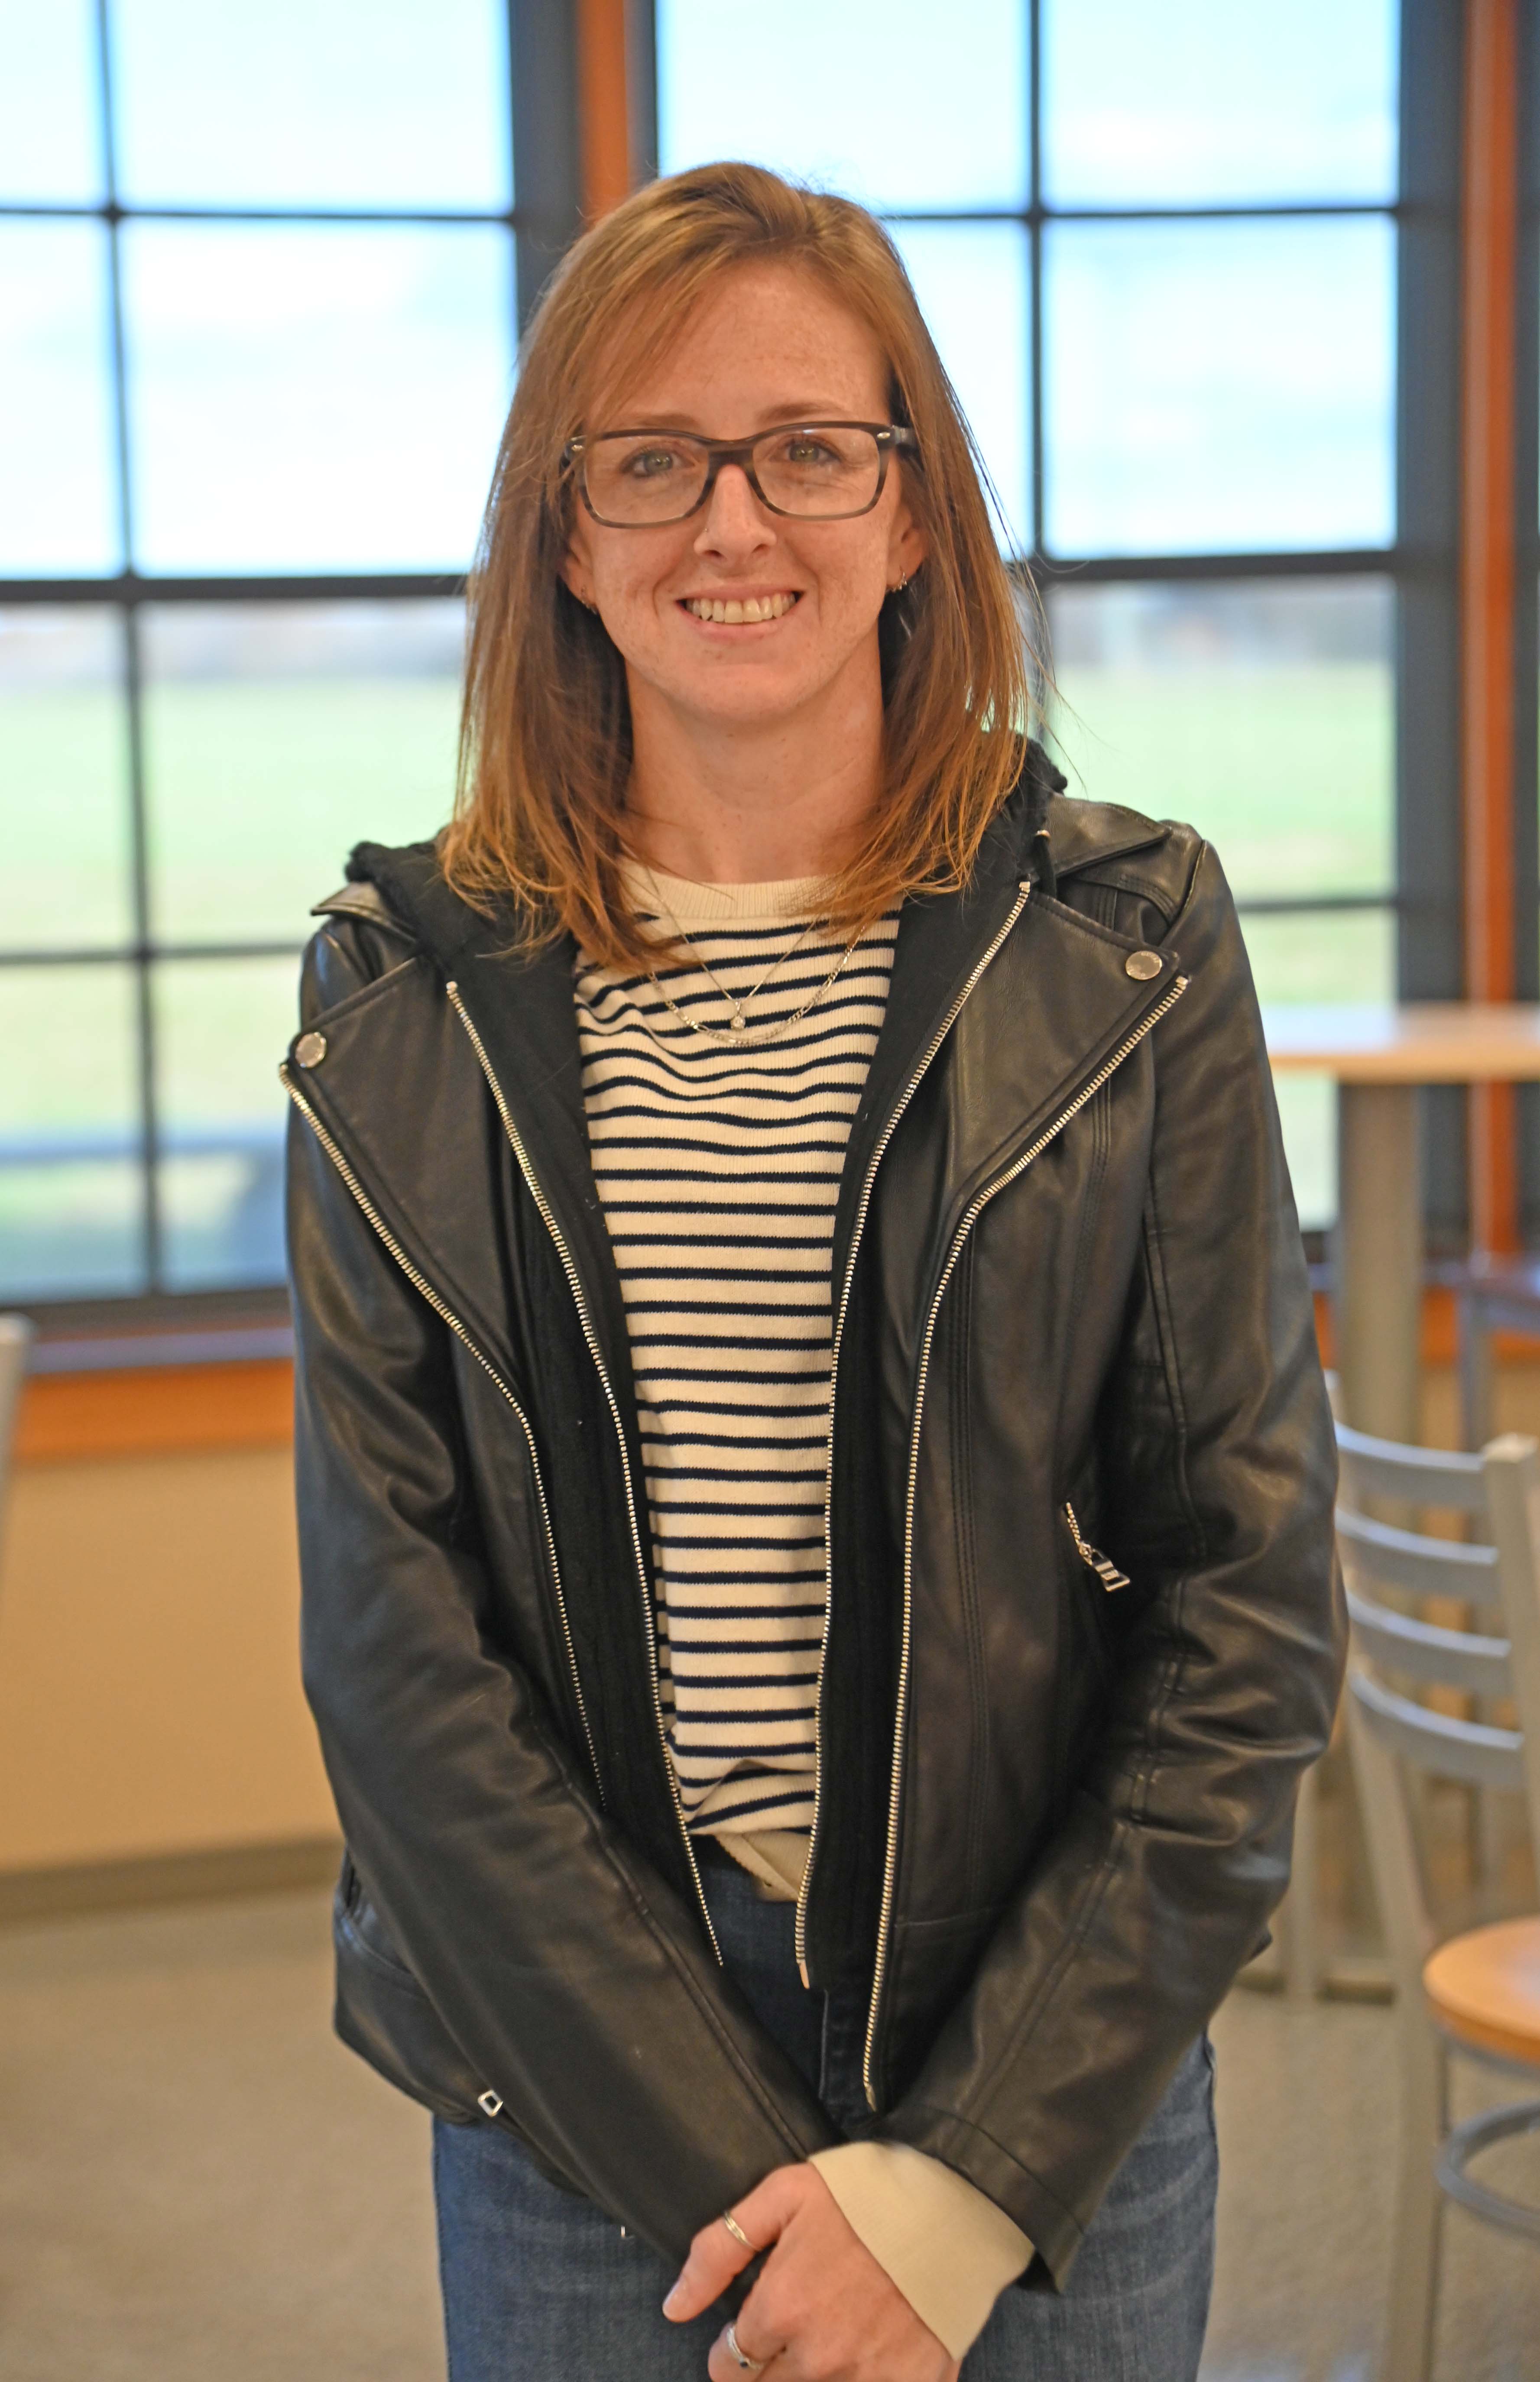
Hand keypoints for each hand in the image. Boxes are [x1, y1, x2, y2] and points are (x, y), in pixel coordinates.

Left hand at [663, 2162, 960, 2381]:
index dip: (733, 2347)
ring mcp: (865, 2378)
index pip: (727, 2367)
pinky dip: (861, 2379)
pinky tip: (868, 2351)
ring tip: (832, 2334)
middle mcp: (818, 2358)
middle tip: (795, 2327)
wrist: (952, 2201)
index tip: (751, 2328)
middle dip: (769, 2366)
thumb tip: (674, 2306)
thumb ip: (719, 2251)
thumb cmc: (864, 2194)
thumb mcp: (782, 2196)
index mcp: (780, 2311)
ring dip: (813, 2374)